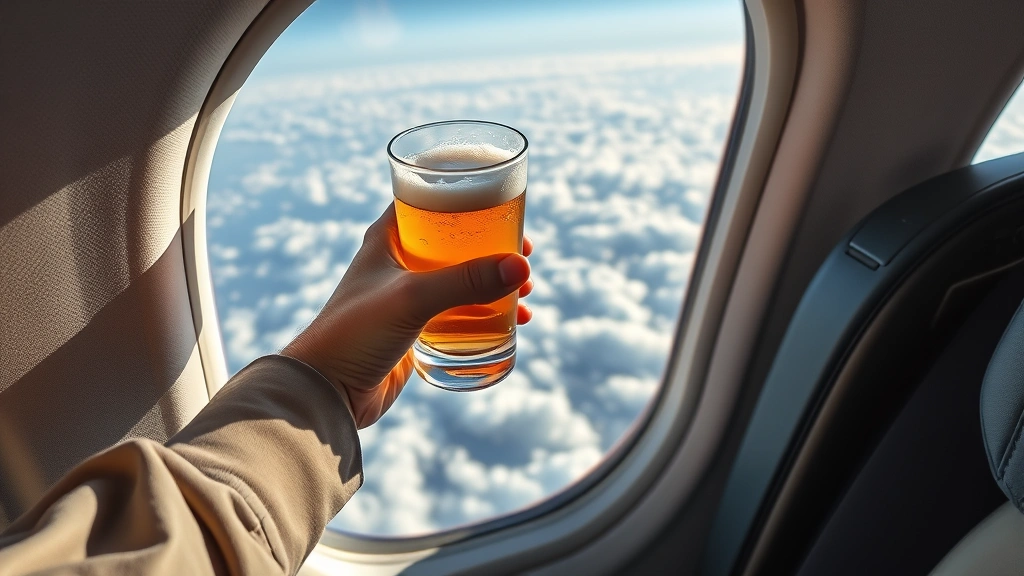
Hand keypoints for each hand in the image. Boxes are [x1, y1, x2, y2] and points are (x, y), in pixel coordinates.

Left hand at [282, 204, 533, 428]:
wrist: (326, 392)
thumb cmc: (356, 333)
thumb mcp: (414, 298)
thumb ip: (467, 281)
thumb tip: (522, 267)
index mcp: (387, 238)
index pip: (431, 199)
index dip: (469, 198)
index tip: (506, 207)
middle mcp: (397, 262)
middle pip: (456, 241)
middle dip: (493, 247)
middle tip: (525, 253)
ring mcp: (407, 297)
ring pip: (461, 279)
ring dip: (494, 282)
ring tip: (526, 291)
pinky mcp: (416, 329)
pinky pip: (459, 313)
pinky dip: (487, 314)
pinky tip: (513, 322)